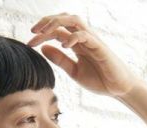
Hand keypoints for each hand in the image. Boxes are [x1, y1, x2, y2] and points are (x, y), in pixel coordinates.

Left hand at [26, 14, 142, 97]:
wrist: (118, 89)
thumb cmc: (99, 79)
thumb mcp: (74, 71)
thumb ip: (60, 60)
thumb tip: (43, 48)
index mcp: (76, 43)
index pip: (56, 31)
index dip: (41, 34)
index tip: (29, 44)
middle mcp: (82, 37)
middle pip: (62, 19)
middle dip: (46, 22)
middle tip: (32, 31)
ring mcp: (91, 39)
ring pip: (73, 20)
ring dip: (57, 22)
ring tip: (44, 31)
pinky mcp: (99, 46)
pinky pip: (84, 35)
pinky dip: (73, 37)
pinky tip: (64, 45)